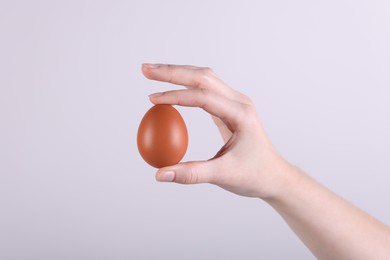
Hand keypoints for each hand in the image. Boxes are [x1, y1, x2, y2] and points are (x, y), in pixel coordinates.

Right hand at [142, 63, 291, 198]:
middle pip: (203, 76)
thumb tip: (160, 174)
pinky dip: (186, 84)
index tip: (152, 99)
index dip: (176, 95)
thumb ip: (191, 174)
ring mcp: (235, 103)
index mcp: (240, 114)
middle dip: (172, 71)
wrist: (275, 176)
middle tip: (146, 70)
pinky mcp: (230, 108)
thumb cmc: (255, 175)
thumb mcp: (223, 176)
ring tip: (154, 73)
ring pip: (205, 77)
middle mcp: (239, 102)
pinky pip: (206, 89)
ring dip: (179, 73)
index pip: (203, 96)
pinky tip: (172, 86)